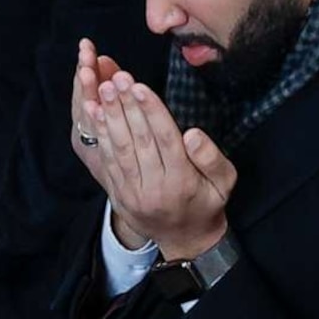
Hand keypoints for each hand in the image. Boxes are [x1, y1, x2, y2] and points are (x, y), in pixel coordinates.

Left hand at [71, 40, 235, 258]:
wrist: (185, 240)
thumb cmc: (208, 202)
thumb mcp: (225, 182)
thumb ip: (212, 157)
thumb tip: (192, 134)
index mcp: (182, 182)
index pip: (165, 139)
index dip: (151, 111)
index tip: (140, 85)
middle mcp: (154, 188)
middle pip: (138, 141)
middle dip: (126, 106)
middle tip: (116, 78)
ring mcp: (132, 192)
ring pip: (118, 150)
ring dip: (109, 117)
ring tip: (102, 89)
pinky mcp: (118, 193)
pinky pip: (106, 161)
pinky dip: (99, 136)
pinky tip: (94, 113)